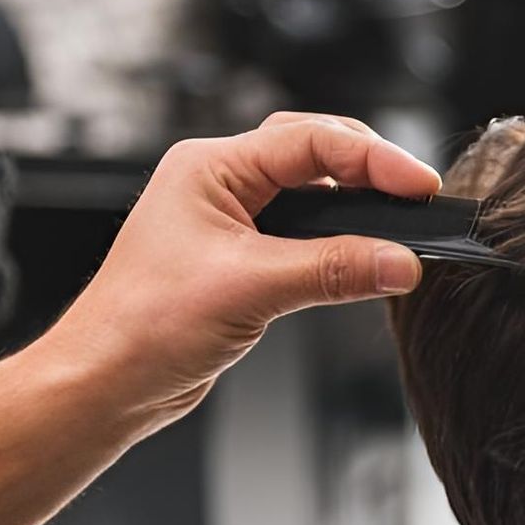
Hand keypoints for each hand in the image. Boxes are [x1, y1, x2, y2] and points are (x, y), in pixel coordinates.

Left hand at [40, 111, 436, 433]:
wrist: (105, 383)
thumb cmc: (142, 327)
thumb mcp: (250, 290)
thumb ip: (333, 270)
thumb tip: (399, 262)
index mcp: (210, 168)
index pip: (309, 141)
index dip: (372, 159)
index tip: (418, 185)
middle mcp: (218, 186)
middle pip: (314, 154)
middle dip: (369, 169)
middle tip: (418, 197)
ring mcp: (229, 223)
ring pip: (311, 196)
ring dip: (354, 208)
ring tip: (398, 226)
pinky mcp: (239, 262)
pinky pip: (303, 238)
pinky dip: (339, 245)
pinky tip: (362, 261)